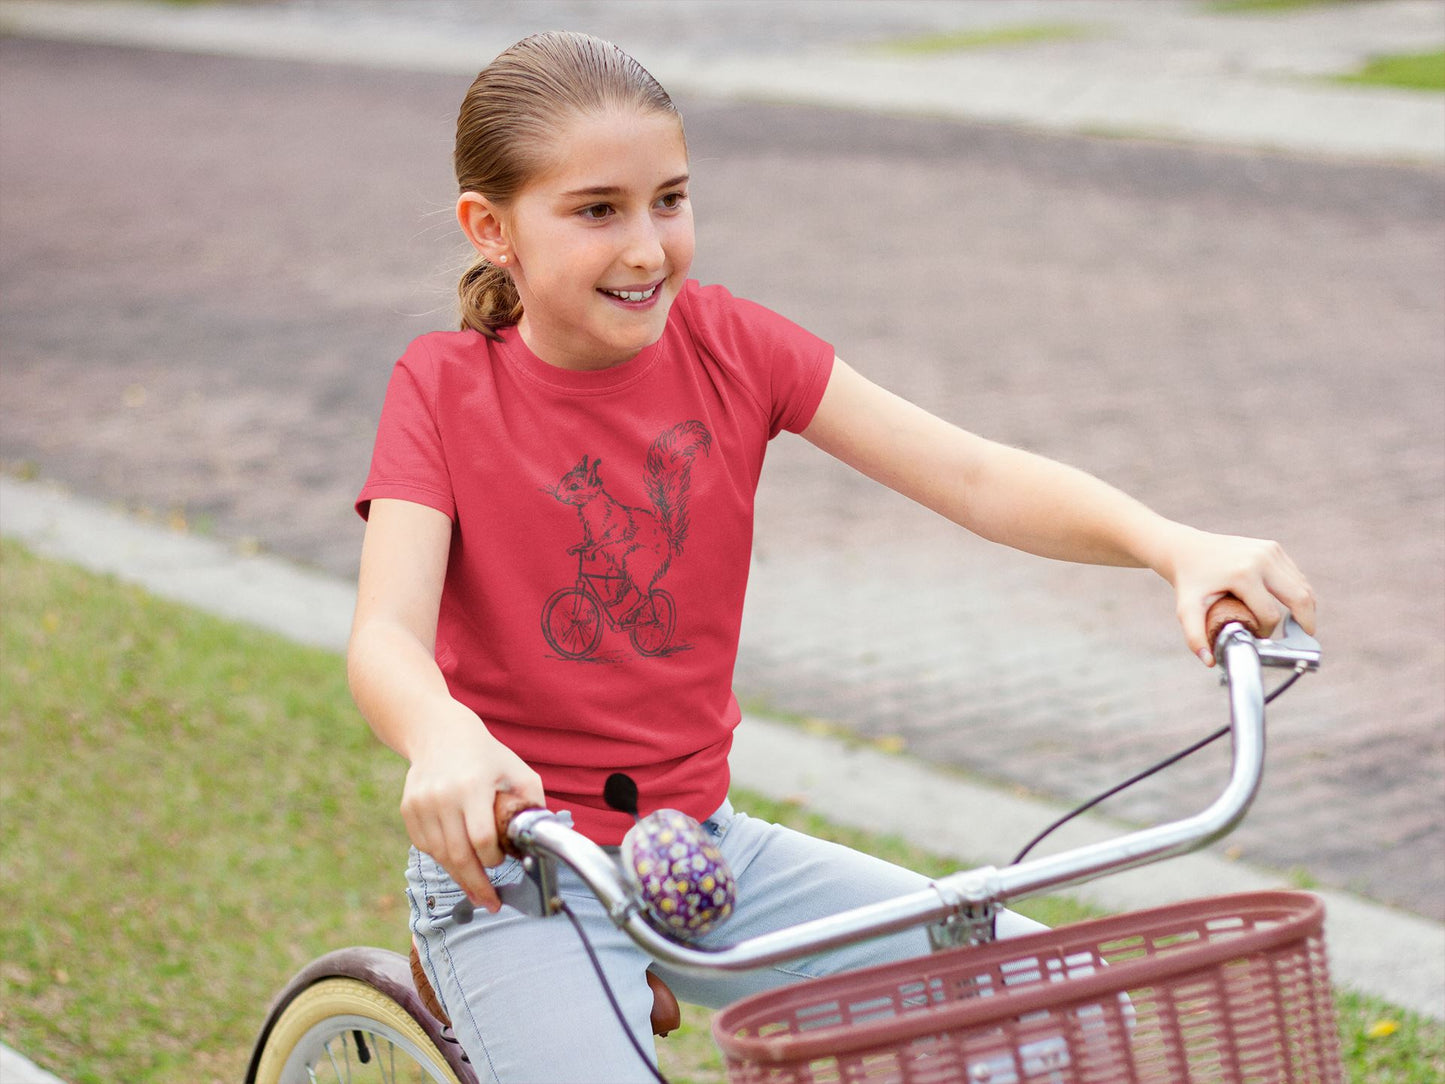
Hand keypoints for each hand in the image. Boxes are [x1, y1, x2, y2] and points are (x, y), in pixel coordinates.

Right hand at [399, 704, 545, 912]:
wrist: (437, 732)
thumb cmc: (484, 753)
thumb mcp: (517, 769)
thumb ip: (532, 801)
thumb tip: (542, 835)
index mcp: (472, 786)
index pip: (481, 838)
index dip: (494, 859)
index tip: (503, 863)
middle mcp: (442, 797)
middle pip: (458, 855)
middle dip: (476, 884)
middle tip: (490, 903)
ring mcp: (421, 804)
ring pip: (440, 855)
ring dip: (459, 877)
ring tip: (476, 891)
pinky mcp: (408, 809)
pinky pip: (425, 845)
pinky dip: (442, 857)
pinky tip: (457, 862)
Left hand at [1163, 527, 1315, 665]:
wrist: (1186, 548)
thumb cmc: (1188, 581)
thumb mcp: (1186, 608)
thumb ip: (1195, 636)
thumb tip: (1209, 661)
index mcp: (1243, 575)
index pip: (1270, 615)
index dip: (1267, 632)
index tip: (1257, 637)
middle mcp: (1261, 559)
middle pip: (1300, 598)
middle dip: (1305, 622)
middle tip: (1302, 638)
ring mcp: (1270, 550)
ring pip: (1302, 586)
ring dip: (1304, 607)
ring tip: (1297, 624)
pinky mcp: (1273, 547)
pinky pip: (1295, 575)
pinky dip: (1298, 592)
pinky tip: (1291, 606)